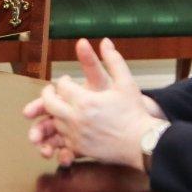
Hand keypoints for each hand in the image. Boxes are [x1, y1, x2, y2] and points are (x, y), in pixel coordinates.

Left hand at [25, 38, 164, 170]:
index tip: (67, 80)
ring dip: (56, 113)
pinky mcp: (80, 149)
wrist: (142, 142)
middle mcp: (76, 119)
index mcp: (85, 101)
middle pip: (49, 104)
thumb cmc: (134, 112)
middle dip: (49, 95)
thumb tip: (105, 41)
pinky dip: (63, 131)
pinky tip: (71, 125)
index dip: (63, 81)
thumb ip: (113, 60)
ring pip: (54, 122)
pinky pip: (62, 139)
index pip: (62, 87)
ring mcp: (76, 136)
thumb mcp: (126, 82)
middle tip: (54, 91)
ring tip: (63, 107)